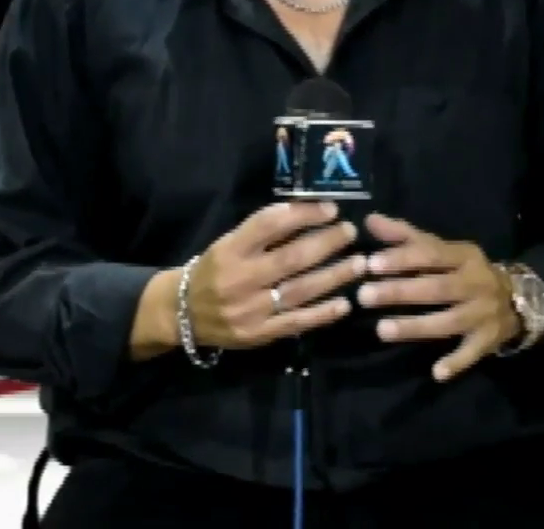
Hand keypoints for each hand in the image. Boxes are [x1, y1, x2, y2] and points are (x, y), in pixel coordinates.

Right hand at [181, 201, 365, 350]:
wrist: (183, 313)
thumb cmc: (213, 271)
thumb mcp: (228, 245)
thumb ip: (261, 234)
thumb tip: (308, 214)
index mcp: (229, 250)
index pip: (268, 225)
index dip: (302, 215)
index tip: (330, 209)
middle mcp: (239, 278)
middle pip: (291, 258)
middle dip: (326, 243)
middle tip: (351, 232)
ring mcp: (250, 309)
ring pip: (299, 290)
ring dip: (334, 276)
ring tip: (359, 264)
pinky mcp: (258, 334)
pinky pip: (296, 322)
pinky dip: (322, 313)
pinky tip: (345, 303)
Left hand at [354, 214, 520, 381]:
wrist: (518, 298)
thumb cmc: (464, 271)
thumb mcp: (441, 249)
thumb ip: (405, 237)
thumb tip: (369, 219)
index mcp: (463, 256)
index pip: (431, 255)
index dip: (401, 258)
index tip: (370, 264)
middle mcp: (477, 283)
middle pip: (437, 287)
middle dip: (400, 292)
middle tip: (364, 296)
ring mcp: (485, 313)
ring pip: (450, 320)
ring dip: (416, 327)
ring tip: (382, 330)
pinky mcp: (489, 339)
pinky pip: (472, 352)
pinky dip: (457, 362)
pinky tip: (436, 373)